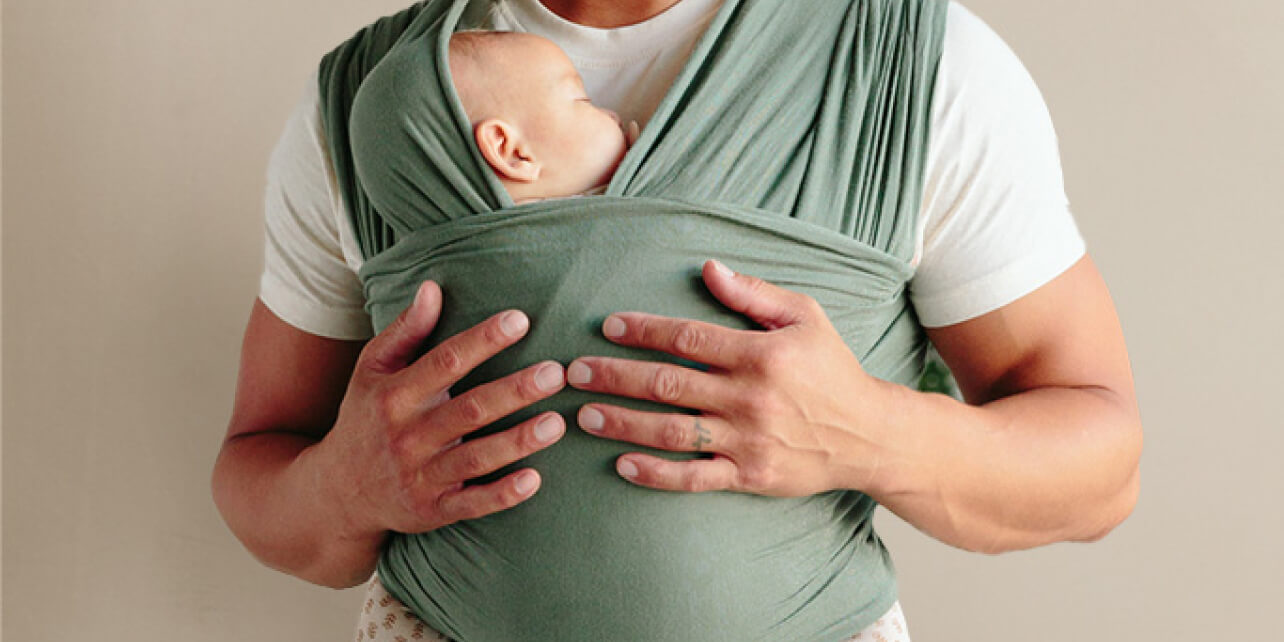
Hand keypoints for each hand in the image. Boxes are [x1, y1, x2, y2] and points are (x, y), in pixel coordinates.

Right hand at [314, 280, 567, 540]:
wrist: (338, 493)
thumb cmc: (366, 417)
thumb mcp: (372, 370)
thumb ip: (405, 330)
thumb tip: (432, 286)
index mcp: (394, 395)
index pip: (445, 362)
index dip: (483, 340)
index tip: (521, 319)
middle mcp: (407, 436)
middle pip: (469, 410)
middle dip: (514, 391)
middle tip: (556, 372)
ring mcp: (420, 476)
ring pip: (476, 458)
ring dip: (518, 441)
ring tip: (557, 423)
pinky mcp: (433, 511)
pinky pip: (472, 505)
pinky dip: (502, 495)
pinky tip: (535, 479)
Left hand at [566, 260, 894, 496]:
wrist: (868, 435)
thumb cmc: (832, 369)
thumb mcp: (806, 317)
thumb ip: (754, 293)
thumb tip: (708, 268)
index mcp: (761, 354)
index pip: (688, 338)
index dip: (644, 330)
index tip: (608, 326)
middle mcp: (751, 398)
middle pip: (668, 384)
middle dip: (615, 376)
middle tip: (574, 372)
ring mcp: (748, 441)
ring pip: (672, 432)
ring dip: (623, 423)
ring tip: (584, 415)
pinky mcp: (749, 477)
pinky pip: (694, 479)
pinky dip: (657, 474)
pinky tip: (623, 465)